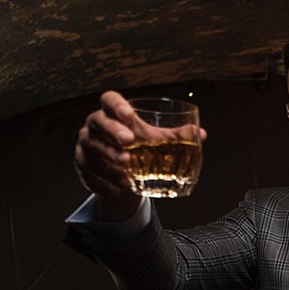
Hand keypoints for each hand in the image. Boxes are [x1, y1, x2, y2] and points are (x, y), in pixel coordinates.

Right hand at [74, 91, 207, 220]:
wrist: (122, 175)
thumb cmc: (139, 149)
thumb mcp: (156, 141)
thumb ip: (176, 136)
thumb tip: (201, 133)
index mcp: (113, 114)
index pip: (109, 100)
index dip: (117, 105)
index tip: (130, 115)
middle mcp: (95, 126)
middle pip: (98, 122)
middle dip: (113, 131)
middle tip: (129, 141)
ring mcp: (86, 146)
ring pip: (93, 148)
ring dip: (110, 158)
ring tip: (127, 167)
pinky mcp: (83, 166)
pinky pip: (91, 172)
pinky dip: (106, 180)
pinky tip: (120, 185)